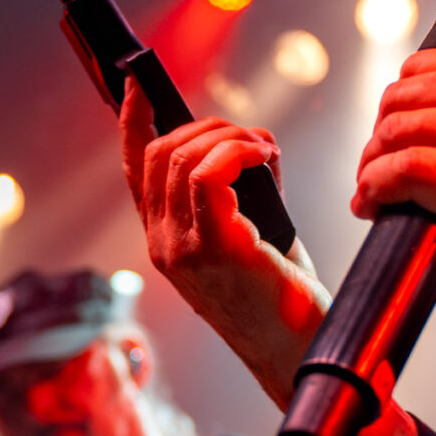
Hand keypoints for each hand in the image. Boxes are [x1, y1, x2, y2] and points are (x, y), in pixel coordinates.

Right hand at [122, 80, 329, 405]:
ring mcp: (181, 248)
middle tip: (251, 138)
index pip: (134, 169)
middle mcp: (163, 244)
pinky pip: (209, 174)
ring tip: (263, 147)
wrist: (303, 351)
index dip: (132, 120)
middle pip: (158, 152)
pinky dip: (238, 150)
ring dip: (228, 135)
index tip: (138, 84)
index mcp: (166, 240)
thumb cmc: (286, 299)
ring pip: (181, 156)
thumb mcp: (256, 235)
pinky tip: (264, 155)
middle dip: (206, 125)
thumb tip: (256, 146)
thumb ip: (244, 191)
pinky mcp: (213, 248)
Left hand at [355, 48, 435, 301]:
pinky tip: (375, 204)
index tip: (400, 134)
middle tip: (379, 168)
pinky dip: (375, 187)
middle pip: (401, 96)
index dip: (403, 104)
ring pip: (394, 130)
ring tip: (373, 190)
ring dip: (372, 163)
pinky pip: (402, 171)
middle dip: (381, 135)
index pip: (429, 67)